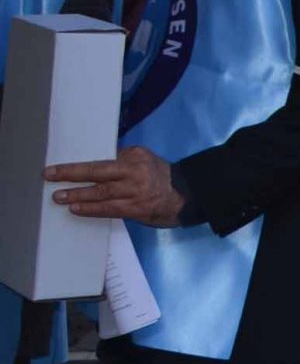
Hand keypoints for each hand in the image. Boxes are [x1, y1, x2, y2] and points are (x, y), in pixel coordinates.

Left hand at [47, 146, 186, 226]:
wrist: (186, 197)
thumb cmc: (161, 178)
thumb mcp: (145, 162)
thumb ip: (123, 163)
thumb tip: (96, 170)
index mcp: (136, 155)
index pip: (105, 157)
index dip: (81, 164)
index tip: (61, 166)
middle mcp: (134, 170)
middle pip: (97, 170)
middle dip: (71, 173)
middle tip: (50, 174)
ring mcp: (135, 190)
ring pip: (100, 191)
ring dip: (77, 193)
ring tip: (58, 196)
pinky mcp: (135, 208)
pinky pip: (108, 208)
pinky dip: (90, 208)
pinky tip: (75, 208)